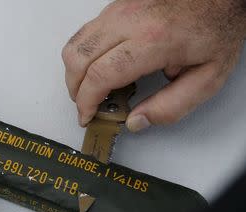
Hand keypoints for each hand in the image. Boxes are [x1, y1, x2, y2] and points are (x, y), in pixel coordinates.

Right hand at [62, 0, 245, 130]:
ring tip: (88, 89)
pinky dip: (82, 55)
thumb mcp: (207, 78)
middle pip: (78, 59)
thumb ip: (171, 106)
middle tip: (86, 106)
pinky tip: (97, 67)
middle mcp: (130, 21)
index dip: (86, 101)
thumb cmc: (216, 29)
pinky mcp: (116, 7)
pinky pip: (85, 33)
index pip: (100, 75)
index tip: (87, 116)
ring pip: (75, 44)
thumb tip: (136, 120)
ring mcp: (119, 10)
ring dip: (74, 72)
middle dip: (75, 90)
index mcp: (153, 41)